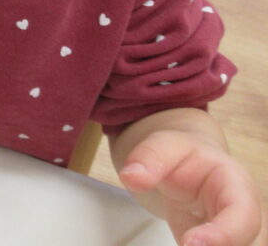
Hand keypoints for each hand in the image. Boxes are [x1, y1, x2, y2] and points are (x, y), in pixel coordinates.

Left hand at [119, 130, 265, 245]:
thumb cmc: (184, 155)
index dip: (225, 234)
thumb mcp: (165, 144)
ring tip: (181, 242)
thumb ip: (149, 156)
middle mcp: (244, 215)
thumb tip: (131, 176)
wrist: (188, 165)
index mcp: (236, 184)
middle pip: (250, 244)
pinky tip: (181, 244)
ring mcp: (236, 235)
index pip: (243, 214)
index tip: (190, 244)